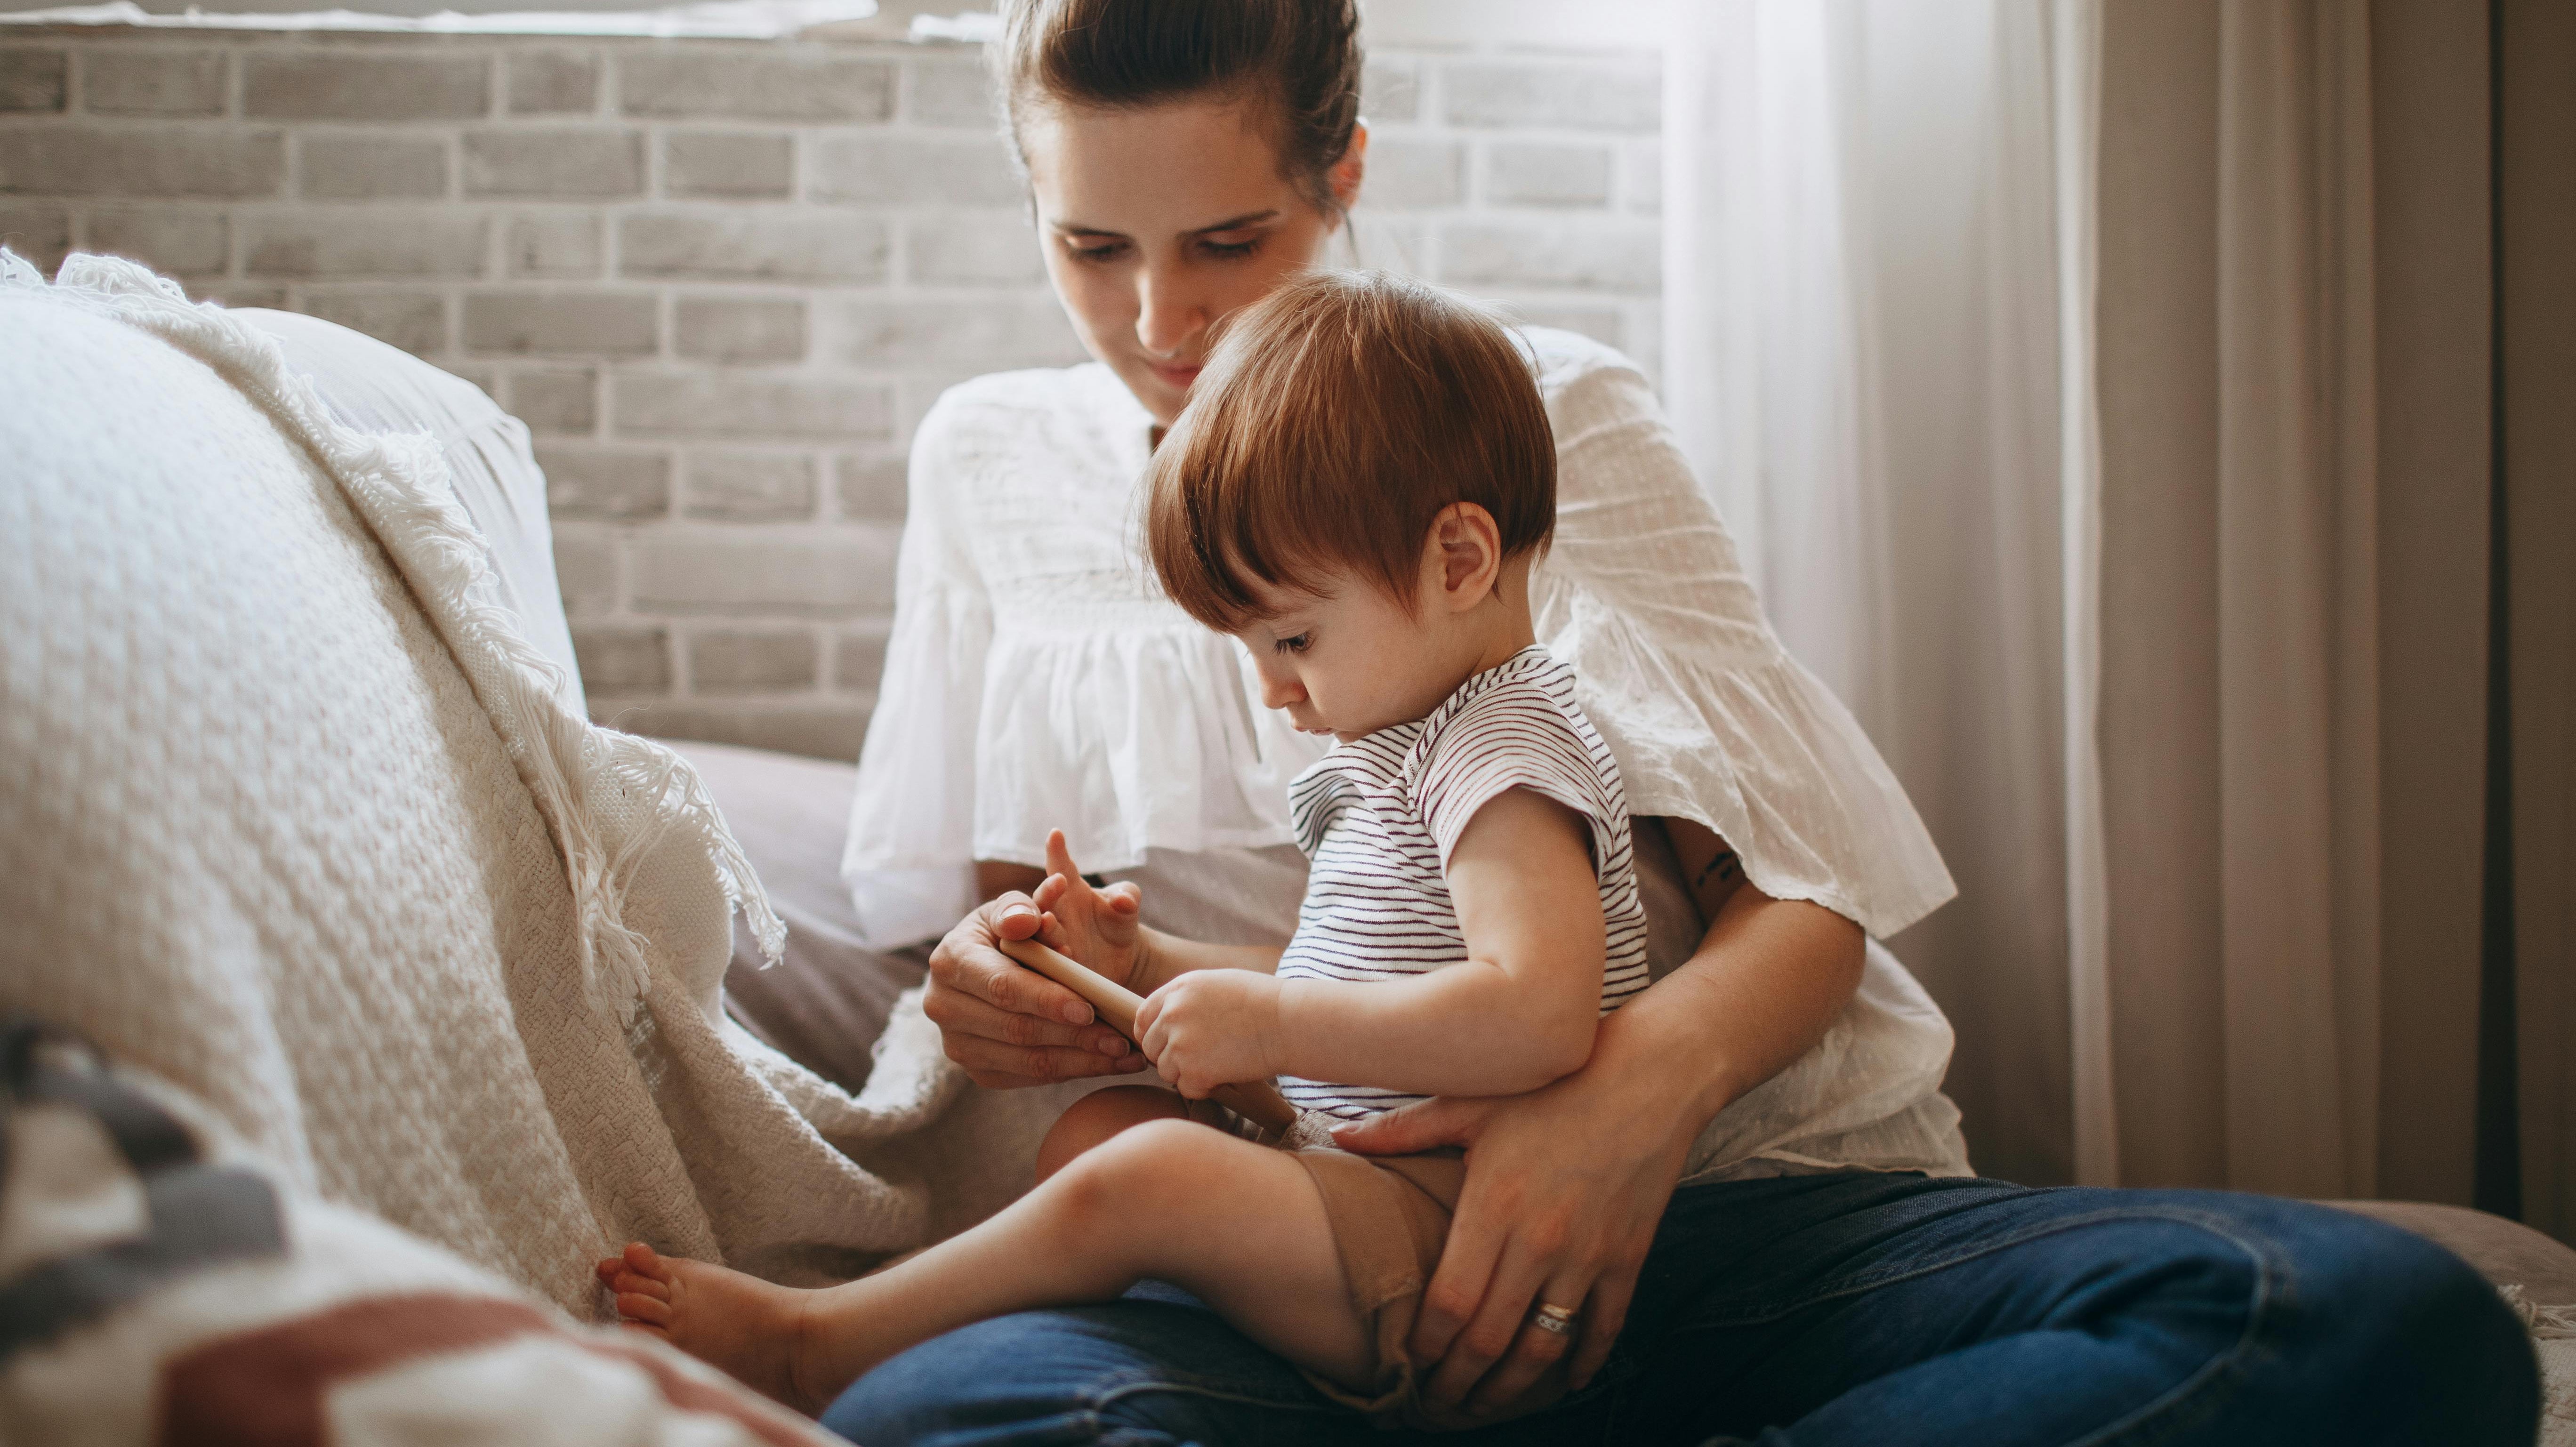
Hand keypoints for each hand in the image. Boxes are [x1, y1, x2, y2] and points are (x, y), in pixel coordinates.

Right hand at [921, 831, 1152, 1088]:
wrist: (990, 963)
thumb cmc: (1010, 929)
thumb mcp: (1013, 907)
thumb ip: (1023, 908)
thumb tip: (1030, 920)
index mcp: (951, 959)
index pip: (1004, 986)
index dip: (1047, 1000)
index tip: (1090, 1009)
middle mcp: (944, 1005)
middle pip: (1017, 1030)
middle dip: (1074, 1036)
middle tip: (1120, 1038)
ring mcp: (957, 1043)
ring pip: (1027, 1061)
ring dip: (1082, 1061)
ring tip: (1125, 1054)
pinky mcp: (977, 1070)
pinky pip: (1029, 1078)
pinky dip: (1072, 1071)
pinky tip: (1106, 1063)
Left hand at [1134, 969, 1284, 1099]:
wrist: (1288, 1021)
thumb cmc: (1262, 1002)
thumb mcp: (1217, 984)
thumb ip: (1186, 999)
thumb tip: (1167, 1020)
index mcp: (1178, 990)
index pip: (1143, 1018)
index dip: (1153, 1034)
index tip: (1169, 1044)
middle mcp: (1173, 1014)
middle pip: (1151, 1047)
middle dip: (1170, 1056)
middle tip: (1200, 1057)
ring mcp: (1181, 1043)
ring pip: (1166, 1070)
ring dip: (1187, 1073)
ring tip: (1218, 1062)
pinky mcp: (1195, 1070)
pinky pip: (1186, 1088)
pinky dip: (1204, 1088)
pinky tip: (1225, 1074)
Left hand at [1328, 1052, 1697, 1419]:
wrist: (1650, 1077)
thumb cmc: (1553, 1085)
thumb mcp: (1473, 1101)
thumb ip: (1404, 1129)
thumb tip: (1339, 1135)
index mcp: (1493, 1206)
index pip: (1449, 1303)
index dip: (1426, 1347)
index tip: (1408, 1366)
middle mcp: (1539, 1241)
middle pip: (1489, 1340)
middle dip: (1458, 1384)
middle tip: (1437, 1406)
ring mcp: (1587, 1255)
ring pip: (1543, 1348)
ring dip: (1511, 1390)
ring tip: (1485, 1407)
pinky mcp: (1628, 1258)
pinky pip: (1603, 1329)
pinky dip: (1584, 1364)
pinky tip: (1564, 1383)